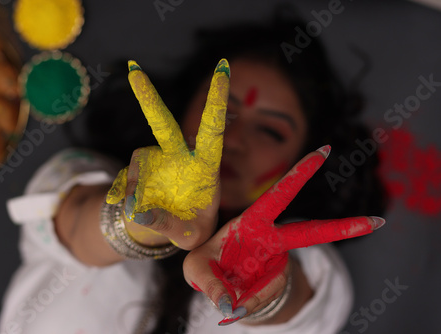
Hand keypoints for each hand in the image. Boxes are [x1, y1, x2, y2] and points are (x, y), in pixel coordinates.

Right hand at [105, 59, 229, 249]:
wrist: (169, 228)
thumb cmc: (191, 228)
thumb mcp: (188, 236)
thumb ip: (167, 225)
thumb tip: (136, 211)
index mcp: (205, 167)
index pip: (212, 131)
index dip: (216, 101)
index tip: (223, 68)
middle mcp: (180, 157)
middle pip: (163, 125)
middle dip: (148, 98)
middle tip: (133, 69)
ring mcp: (156, 161)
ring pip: (138, 165)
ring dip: (136, 190)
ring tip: (145, 215)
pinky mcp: (137, 169)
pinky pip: (126, 181)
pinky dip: (128, 197)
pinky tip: (139, 210)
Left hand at [183, 146, 385, 324]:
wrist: (216, 285)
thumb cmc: (205, 265)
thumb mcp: (196, 270)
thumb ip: (211, 283)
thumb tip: (232, 307)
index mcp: (252, 222)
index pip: (279, 195)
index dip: (299, 175)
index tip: (324, 152)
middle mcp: (271, 240)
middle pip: (310, 233)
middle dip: (343, 228)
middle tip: (378, 222)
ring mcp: (277, 263)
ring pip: (272, 283)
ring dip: (248, 295)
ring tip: (224, 294)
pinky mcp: (275, 285)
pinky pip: (259, 302)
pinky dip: (241, 306)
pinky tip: (231, 300)